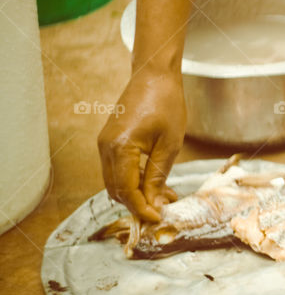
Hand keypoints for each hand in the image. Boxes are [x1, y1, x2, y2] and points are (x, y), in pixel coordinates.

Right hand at [97, 69, 185, 220]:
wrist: (154, 75)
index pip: (126, 191)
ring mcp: (104, 144)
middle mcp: (105, 148)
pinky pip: (117, 169)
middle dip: (138, 204)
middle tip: (164, 210)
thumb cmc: (166, 104)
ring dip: (136, 194)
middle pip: (116, 190)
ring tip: (164, 197)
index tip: (158, 219)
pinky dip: (132, 180)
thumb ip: (158, 176)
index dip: (142, 209)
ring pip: (114, 182)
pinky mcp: (109, 141)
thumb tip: (154, 203)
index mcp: (119, 148)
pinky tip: (154, 182)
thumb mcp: (169, 144)